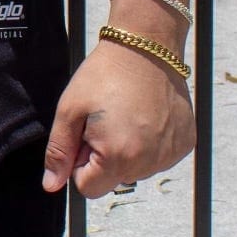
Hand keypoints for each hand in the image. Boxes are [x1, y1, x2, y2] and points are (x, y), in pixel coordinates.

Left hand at [41, 37, 193, 200]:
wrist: (146, 47)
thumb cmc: (104, 75)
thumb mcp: (70, 110)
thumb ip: (59, 152)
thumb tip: (51, 186)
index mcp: (117, 156)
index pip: (88, 189)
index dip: (80, 165)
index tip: (85, 136)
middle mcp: (148, 161)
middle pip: (113, 180)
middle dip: (103, 158)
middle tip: (105, 121)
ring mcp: (170, 153)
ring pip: (136, 170)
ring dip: (127, 152)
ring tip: (126, 116)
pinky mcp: (185, 143)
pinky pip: (158, 158)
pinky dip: (149, 144)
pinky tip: (146, 117)